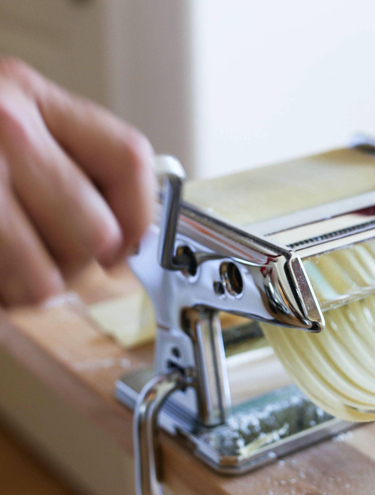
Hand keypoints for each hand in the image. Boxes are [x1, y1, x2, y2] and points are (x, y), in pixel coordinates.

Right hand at [0, 58, 155, 306]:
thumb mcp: (9, 121)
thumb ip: (68, 160)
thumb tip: (127, 234)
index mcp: (28, 97)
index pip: (127, 159)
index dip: (139, 215)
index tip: (125, 245)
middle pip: (94, 230)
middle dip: (79, 260)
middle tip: (55, 258)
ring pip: (44, 277)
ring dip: (32, 288)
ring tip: (14, 273)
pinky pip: (0, 292)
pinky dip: (0, 296)